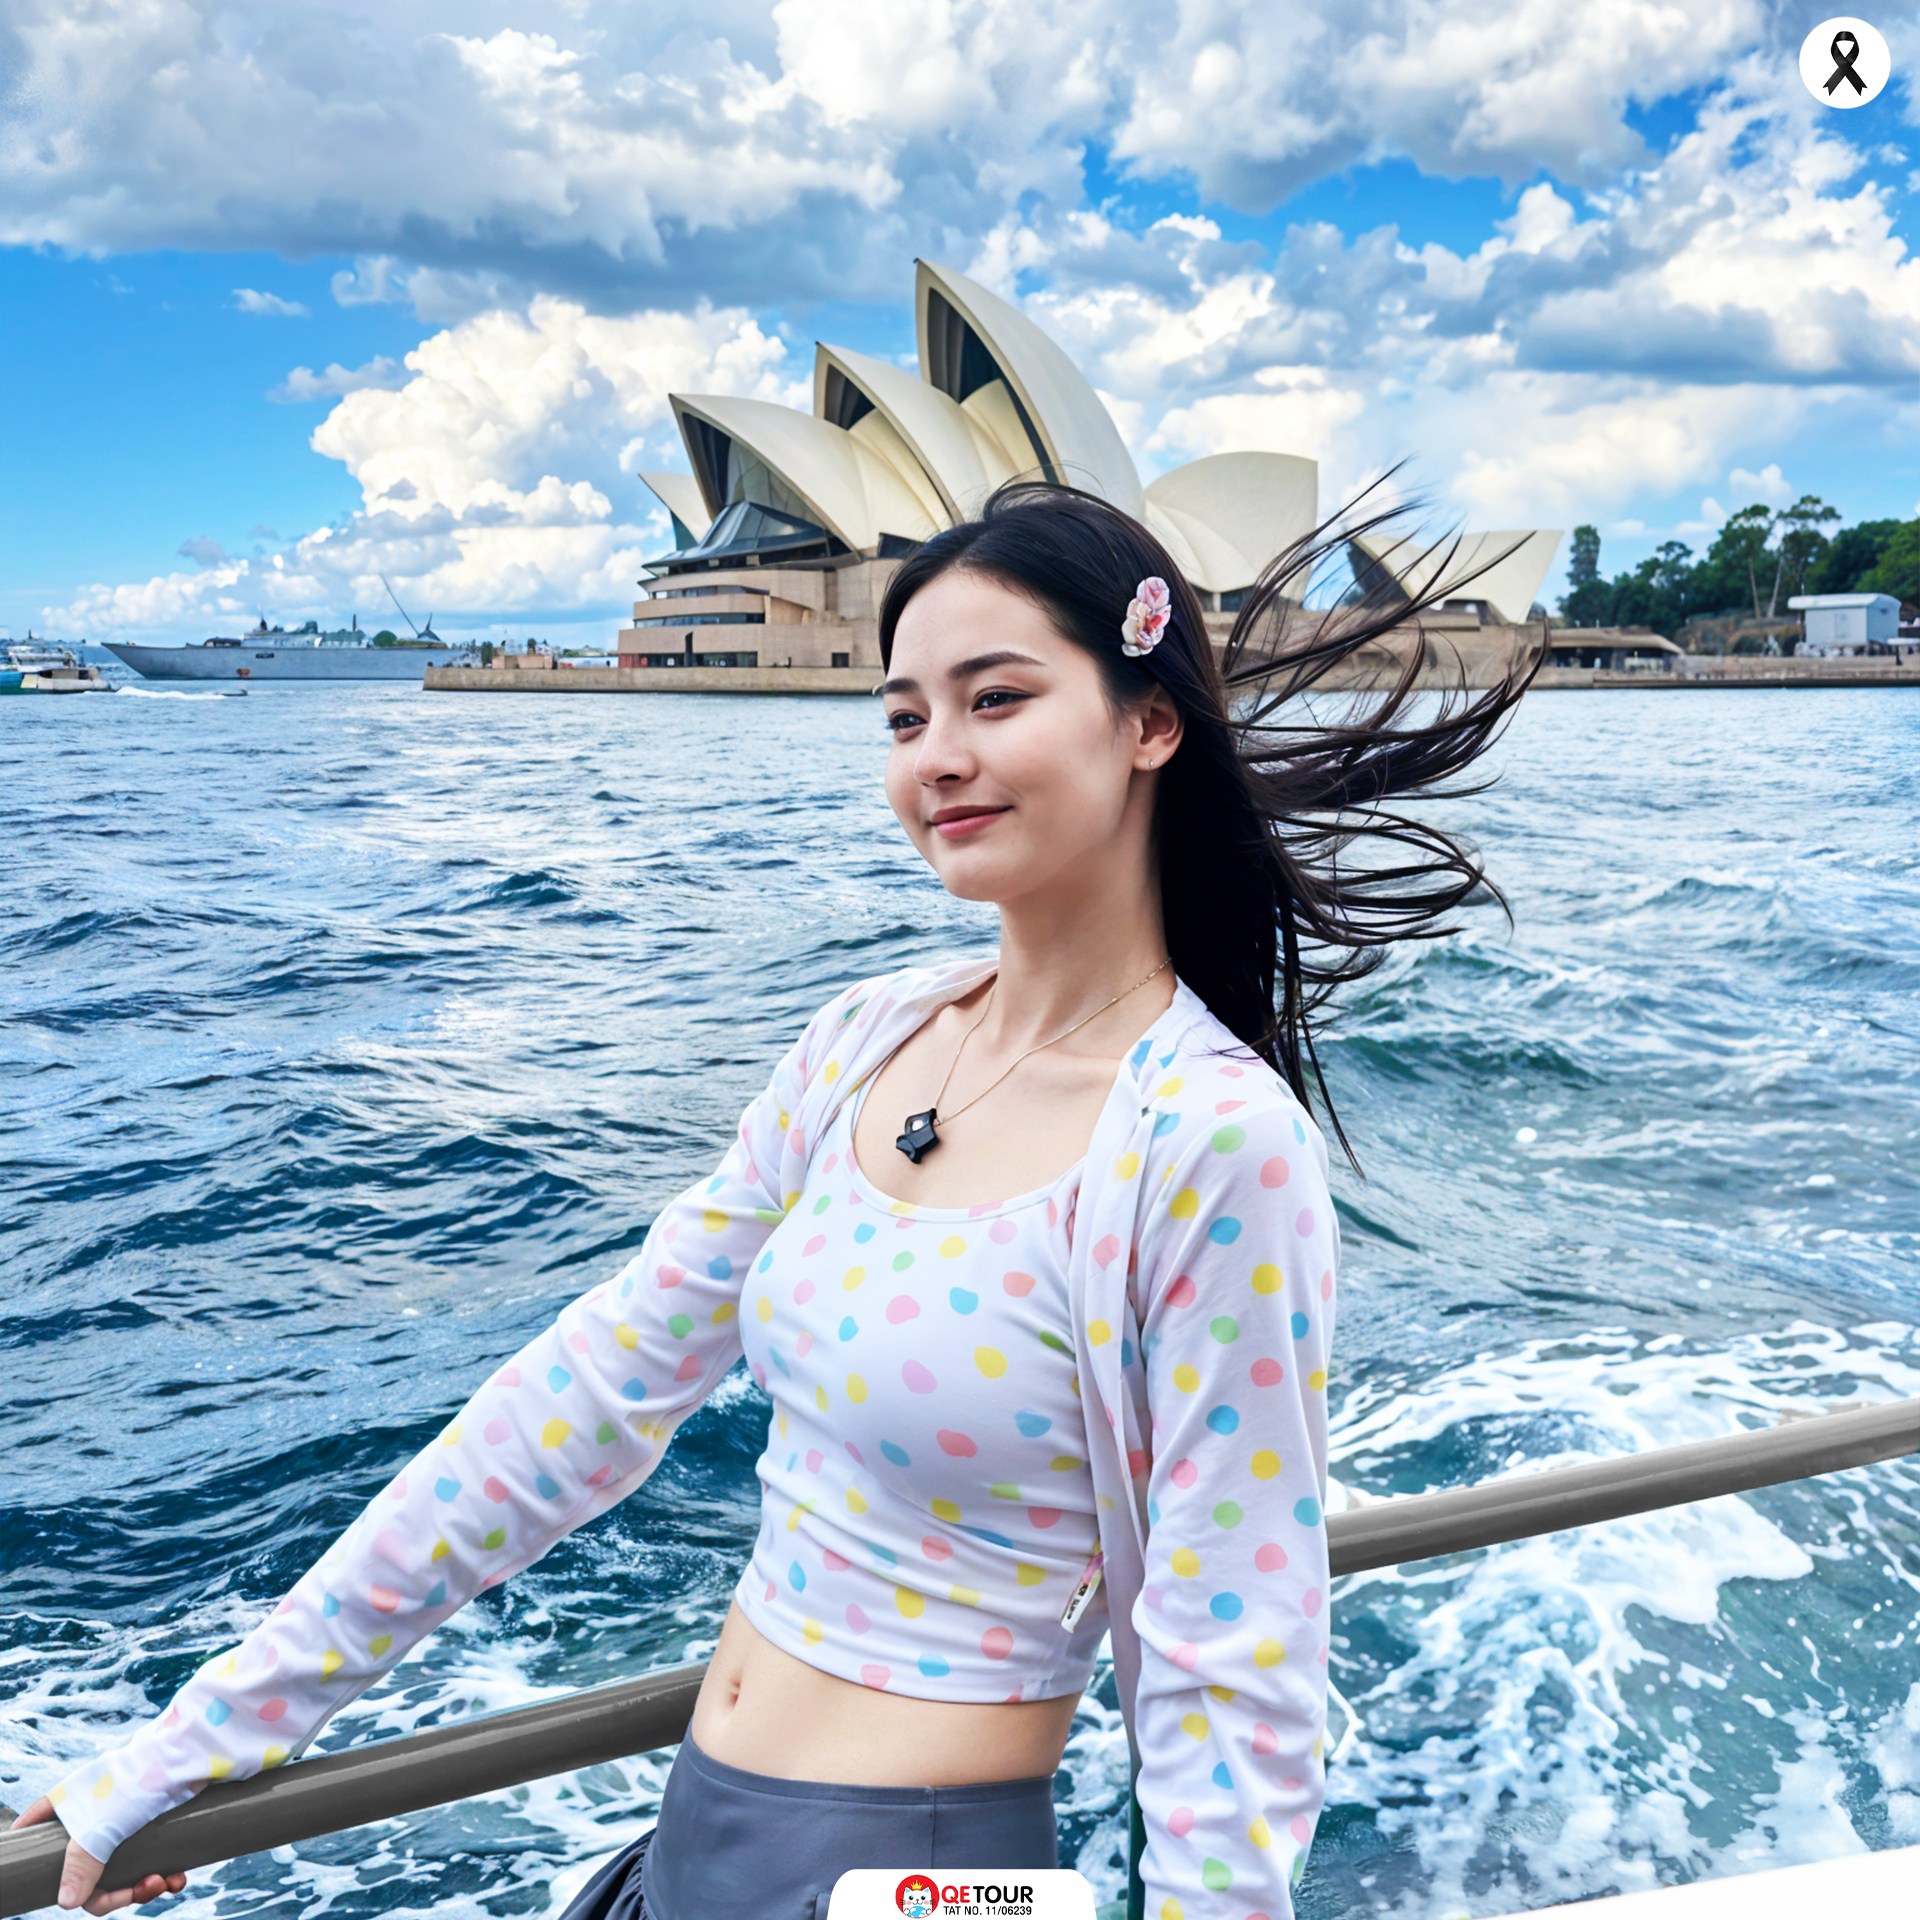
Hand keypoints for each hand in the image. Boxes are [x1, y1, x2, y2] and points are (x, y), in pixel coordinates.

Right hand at [7, 1796, 189, 1912]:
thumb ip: (81, 1864)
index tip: (42, 1883)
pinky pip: (148, 1861)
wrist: (195, 1753)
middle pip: (83, 1870)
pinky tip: (177, 1879)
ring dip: (140, 1887)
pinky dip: (161, 1875)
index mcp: (67, 1806)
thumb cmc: (142, 1779)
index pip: (34, 1833)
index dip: (33, 1858)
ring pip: (119, 1870)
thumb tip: (67, 1903)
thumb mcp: (104, 1823)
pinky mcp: (151, 1824)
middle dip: (111, 1891)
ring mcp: (121, 1821)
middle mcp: (90, 1816)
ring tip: (165, 1883)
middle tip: (137, 1892)